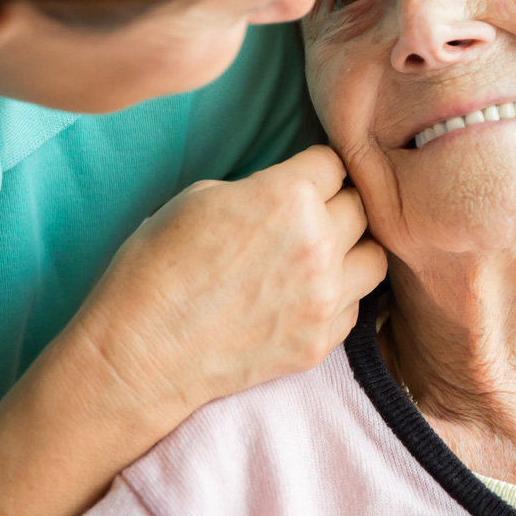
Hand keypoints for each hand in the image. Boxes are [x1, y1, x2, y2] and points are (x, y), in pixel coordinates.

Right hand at [65, 145, 388, 431]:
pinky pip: (356, 305)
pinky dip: (339, 296)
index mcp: (290, 196)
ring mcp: (326, 297)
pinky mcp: (322, 340)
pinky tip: (306, 295)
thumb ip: (264, 187)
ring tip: (320, 256)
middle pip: (360, 206)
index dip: (315, 169)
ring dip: (352, 251)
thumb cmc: (156, 266)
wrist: (141, 352)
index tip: (304, 179)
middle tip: (307, 218)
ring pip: (375, 257)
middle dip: (336, 206)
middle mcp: (320, 243)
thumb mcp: (203, 197)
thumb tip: (290, 189)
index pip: (335, 163)